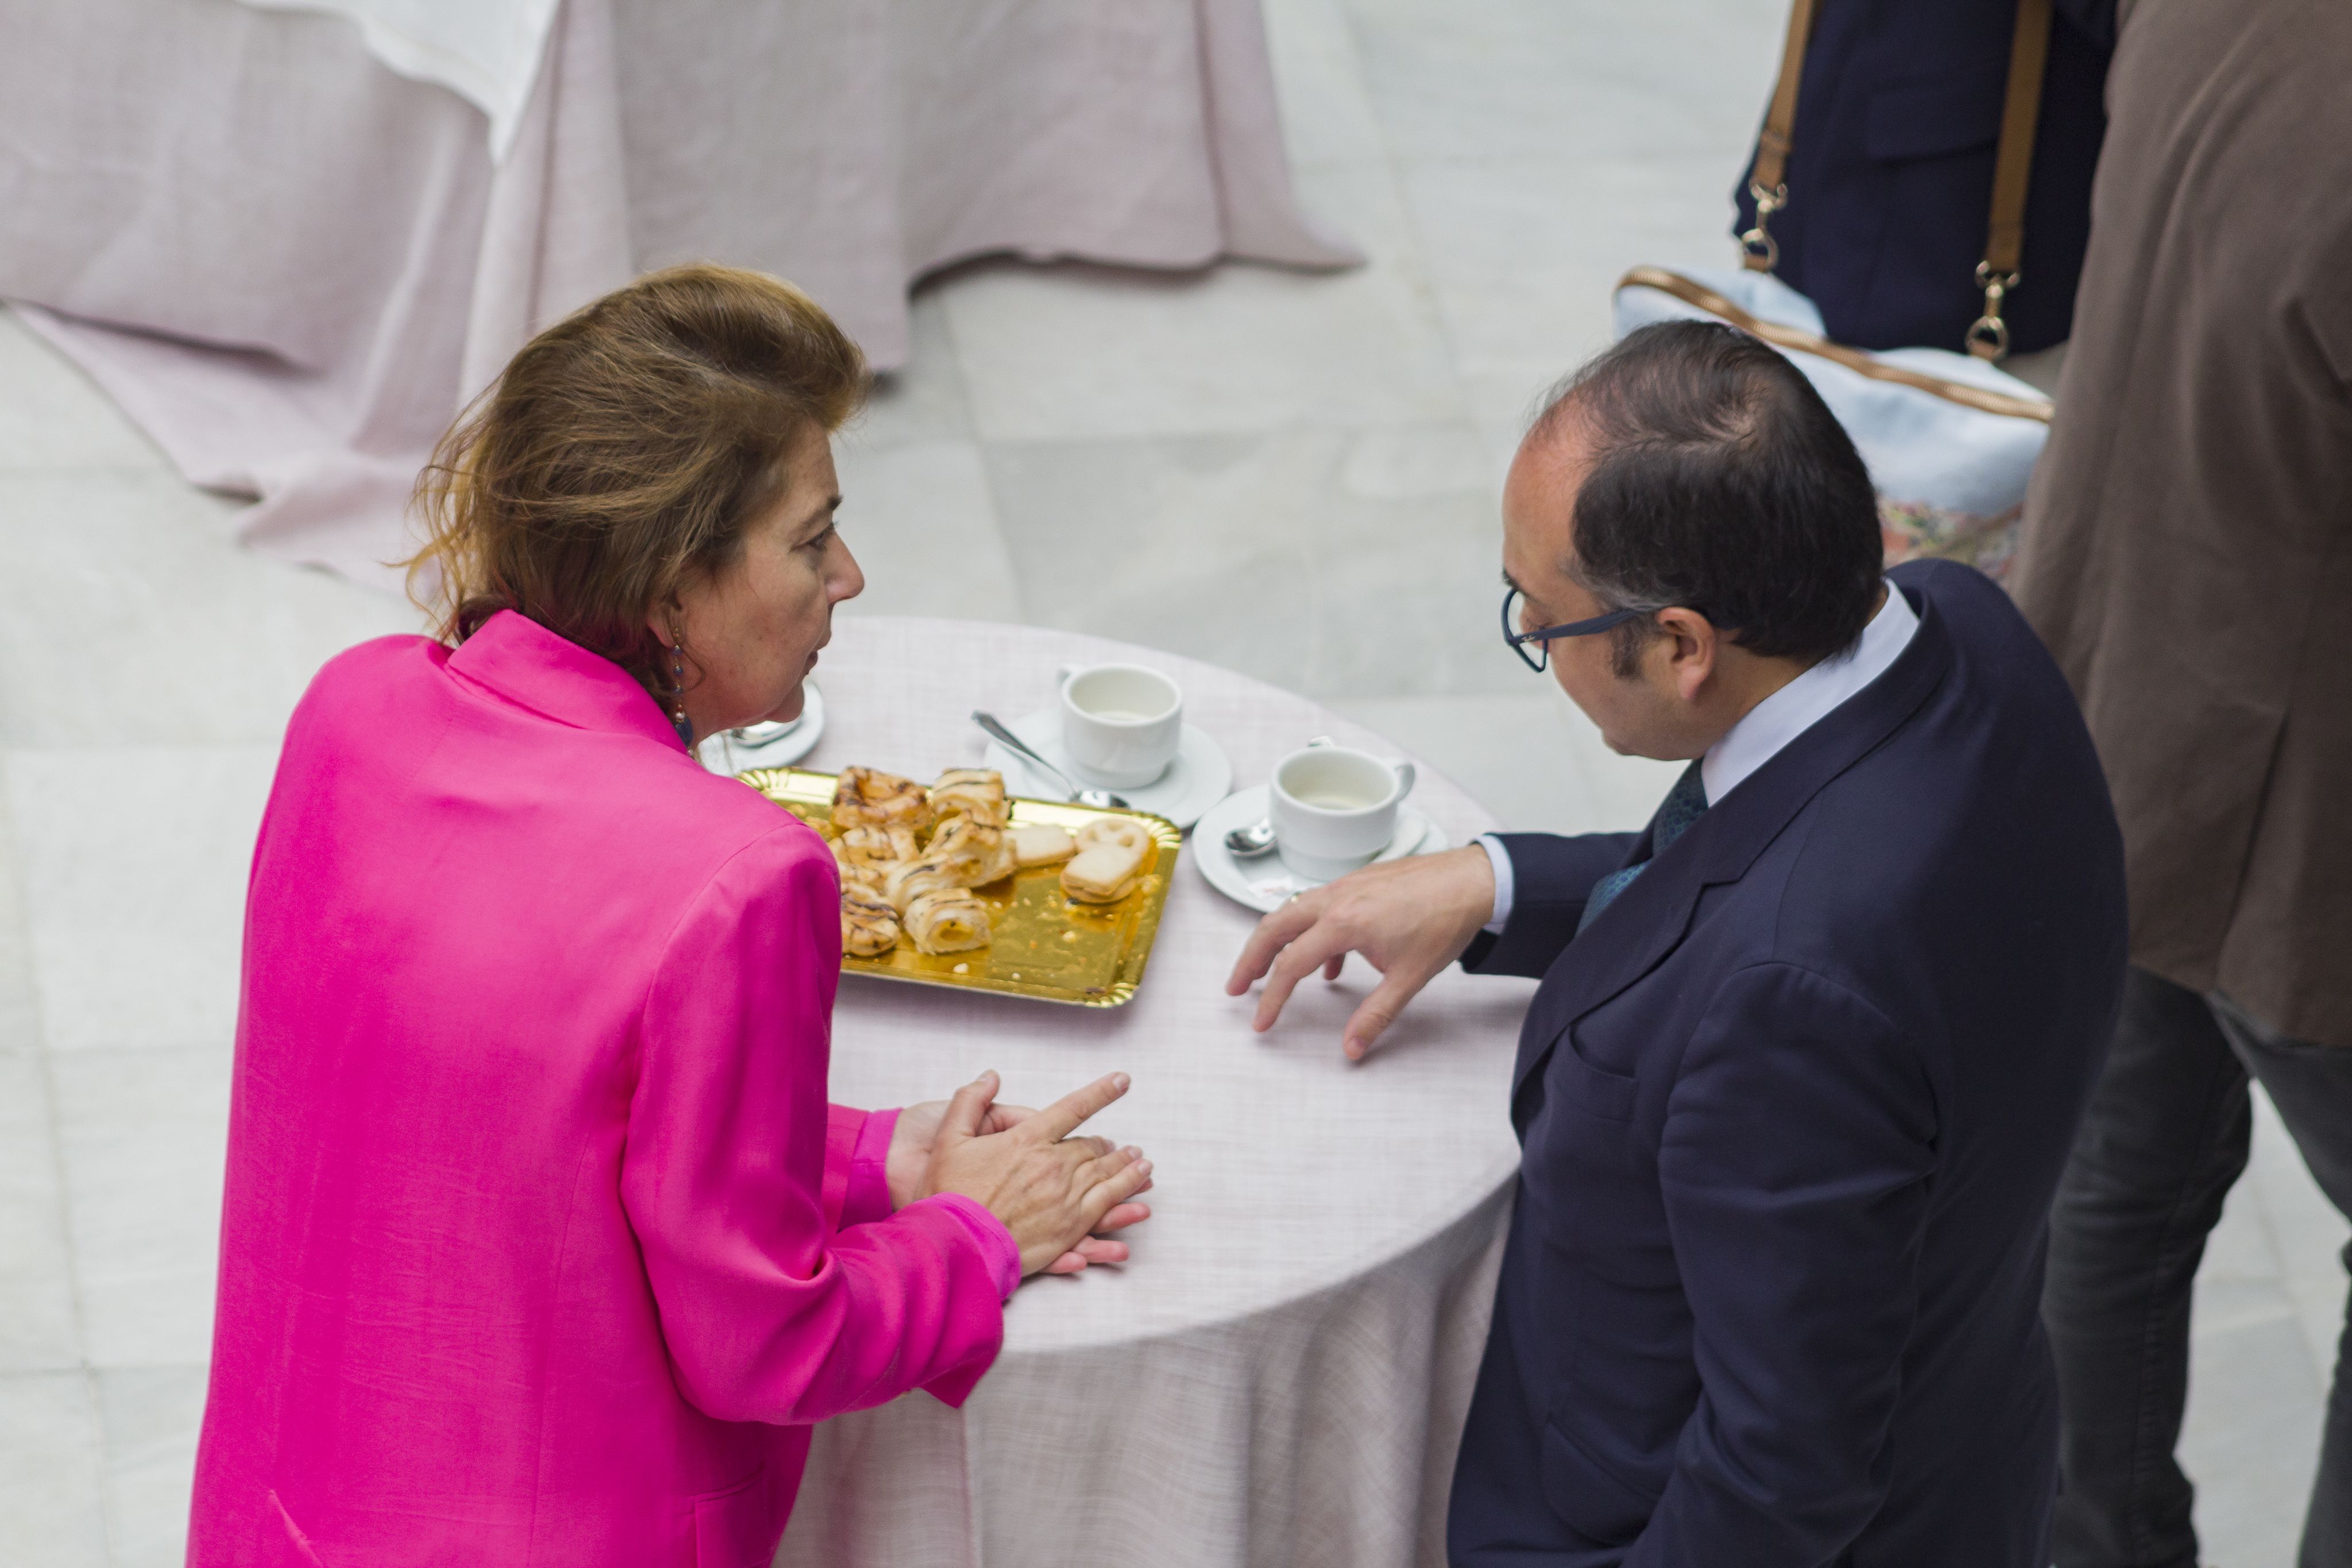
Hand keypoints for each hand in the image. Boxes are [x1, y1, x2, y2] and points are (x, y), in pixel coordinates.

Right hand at [922, 1071, 1154, 1277]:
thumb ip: (969, 1101)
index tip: (1122, 1081)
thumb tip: (990, 1076)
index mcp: (1028, 1140)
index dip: (1101, 1092)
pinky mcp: (1067, 1230)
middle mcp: (1053, 1166)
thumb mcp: (947, 1137)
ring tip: (1144, 1165)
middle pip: (1093, 1149)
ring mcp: (1064, 1199)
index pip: (1073, 1108)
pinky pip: (1103, 1211)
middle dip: (1111, 1145)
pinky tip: (1139, 1201)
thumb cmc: (946, 1193)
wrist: (950, 1243)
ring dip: (1128, 1169)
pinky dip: (1124, 1201)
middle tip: (1127, 1146)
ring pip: (1106, 1177)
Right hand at [1225, 844, 1494, 1059]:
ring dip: (1276, 942)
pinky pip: (1319, 906)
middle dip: (1250, 959)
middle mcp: (1336, 898)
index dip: (1272, 998)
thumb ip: (1376, 1015)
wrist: (1473, 881)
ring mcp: (1345, 885)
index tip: (1261, 1021)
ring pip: (1294, 912)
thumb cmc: (1445, 923)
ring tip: (1270, 973)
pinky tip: (1330, 964)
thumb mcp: (1409, 979)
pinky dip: (1311, 933)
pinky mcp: (1357, 881)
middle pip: (1274, 928)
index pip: (1291, 965)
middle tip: (1236, 987)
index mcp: (1344, 922)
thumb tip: (1352, 1049)